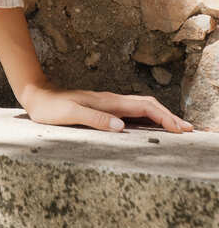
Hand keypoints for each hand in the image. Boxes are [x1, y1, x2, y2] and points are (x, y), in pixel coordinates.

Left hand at [22, 83, 195, 132]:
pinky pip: (133, 113)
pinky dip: (148, 119)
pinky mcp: (104, 109)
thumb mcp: (71, 114)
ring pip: (143, 108)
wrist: (37, 97)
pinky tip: (151, 128)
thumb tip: (121, 127)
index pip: (145, 107)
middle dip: (170, 116)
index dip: (165, 117)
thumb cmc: (51, 108)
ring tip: (177, 130)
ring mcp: (109, 104)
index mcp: (109, 101)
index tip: (181, 129)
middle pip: (149, 105)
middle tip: (189, 131)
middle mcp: (113, 100)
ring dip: (161, 117)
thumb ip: (95, 119)